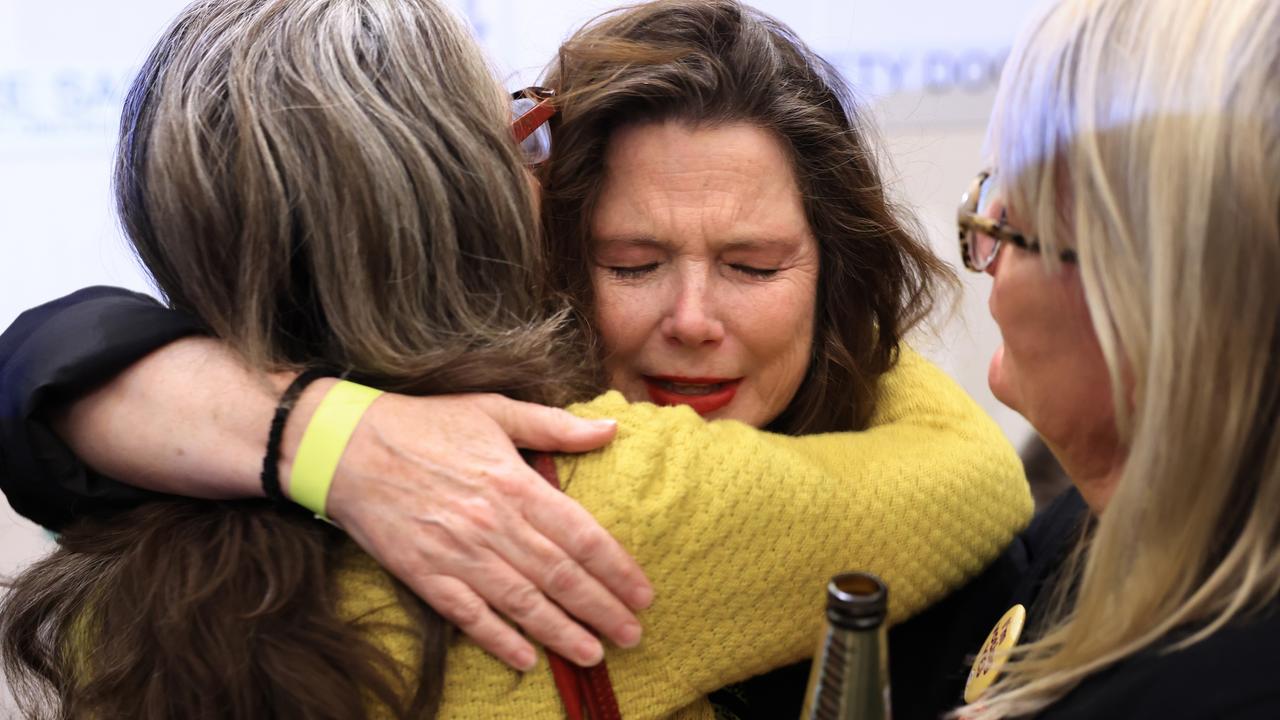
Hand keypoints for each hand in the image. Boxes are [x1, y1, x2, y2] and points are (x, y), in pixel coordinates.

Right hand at [311, 392, 652, 670]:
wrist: (344, 445)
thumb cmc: (424, 423)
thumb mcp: (494, 408)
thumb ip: (555, 425)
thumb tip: (611, 430)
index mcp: (515, 482)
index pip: (581, 536)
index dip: (617, 569)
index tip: (643, 593)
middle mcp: (492, 524)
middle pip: (560, 576)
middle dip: (602, 609)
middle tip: (633, 635)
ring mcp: (457, 554)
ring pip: (522, 603)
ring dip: (562, 633)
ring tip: (595, 653)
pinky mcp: (424, 575)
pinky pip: (469, 616)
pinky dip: (499, 640)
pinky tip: (526, 660)